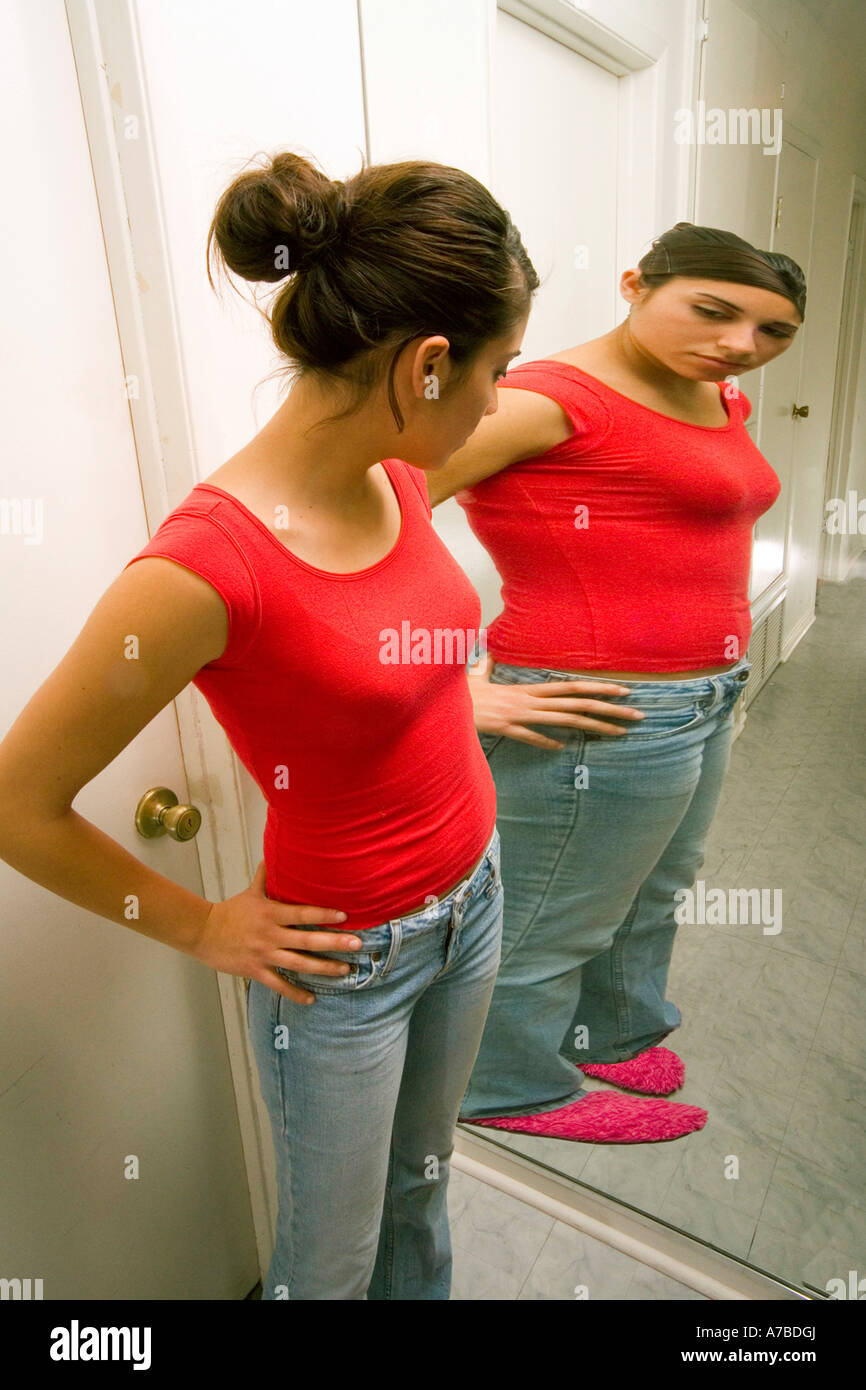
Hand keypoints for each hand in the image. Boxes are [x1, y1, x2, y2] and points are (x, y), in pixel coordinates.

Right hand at [192, 860, 362, 1002]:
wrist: (202, 932)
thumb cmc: (230, 912)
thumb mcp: (250, 892)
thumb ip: (265, 876)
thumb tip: (273, 854)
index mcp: (271, 913)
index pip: (302, 913)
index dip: (324, 914)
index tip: (345, 916)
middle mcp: (270, 935)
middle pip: (307, 940)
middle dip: (334, 943)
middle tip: (357, 944)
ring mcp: (263, 954)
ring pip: (299, 964)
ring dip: (324, 968)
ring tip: (345, 970)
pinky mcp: (255, 971)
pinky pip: (279, 985)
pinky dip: (295, 993)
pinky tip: (312, 998)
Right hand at [468, 654, 644, 749]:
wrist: (444, 701)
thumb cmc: (464, 693)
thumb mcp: (479, 677)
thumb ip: (488, 668)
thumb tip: (488, 656)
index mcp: (528, 690)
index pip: (571, 687)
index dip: (598, 689)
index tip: (623, 692)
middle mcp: (529, 700)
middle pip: (576, 704)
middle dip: (609, 710)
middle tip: (637, 716)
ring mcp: (518, 714)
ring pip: (562, 719)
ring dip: (593, 726)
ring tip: (618, 733)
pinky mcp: (504, 727)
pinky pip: (529, 736)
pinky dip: (544, 741)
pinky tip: (562, 748)